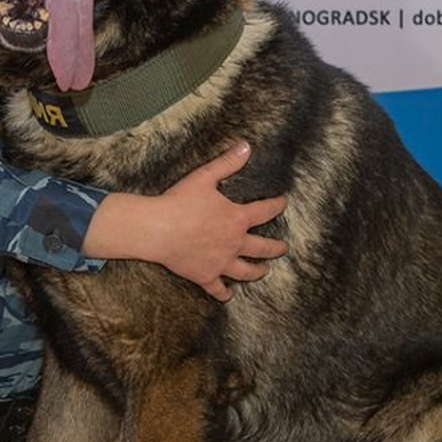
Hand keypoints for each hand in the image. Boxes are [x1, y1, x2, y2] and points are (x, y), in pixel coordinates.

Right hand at [82, 142, 287, 300]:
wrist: (158, 230)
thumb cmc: (180, 202)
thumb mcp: (204, 177)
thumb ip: (227, 162)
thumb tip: (246, 146)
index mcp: (237, 219)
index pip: (265, 212)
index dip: (276, 206)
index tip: (283, 203)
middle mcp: (234, 244)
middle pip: (263, 248)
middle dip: (275, 248)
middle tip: (283, 248)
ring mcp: (221, 263)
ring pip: (246, 271)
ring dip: (257, 271)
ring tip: (264, 271)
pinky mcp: (205, 276)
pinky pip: (218, 289)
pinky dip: (225, 293)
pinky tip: (229, 295)